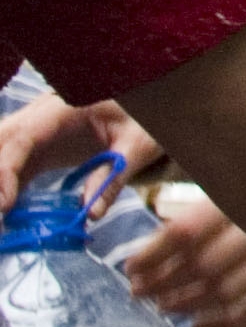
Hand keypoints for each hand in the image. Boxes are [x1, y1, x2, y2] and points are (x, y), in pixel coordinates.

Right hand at [0, 95, 158, 206]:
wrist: (150, 108)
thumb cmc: (146, 119)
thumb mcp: (138, 145)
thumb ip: (114, 176)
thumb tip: (91, 215)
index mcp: (64, 108)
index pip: (22, 135)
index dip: (4, 168)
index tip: (4, 204)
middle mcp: (42, 116)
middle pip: (1, 140)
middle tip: (0, 213)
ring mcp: (37, 131)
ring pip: (1, 151)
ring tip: (2, 217)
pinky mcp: (39, 149)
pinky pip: (13, 167)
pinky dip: (6, 188)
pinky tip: (9, 213)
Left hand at [127, 201, 245, 326]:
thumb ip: (213, 182)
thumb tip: (161, 219)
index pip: (187, 231)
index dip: (153, 254)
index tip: (130, 267)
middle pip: (203, 265)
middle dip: (163, 283)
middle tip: (138, 292)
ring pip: (228, 291)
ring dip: (188, 304)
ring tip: (163, 307)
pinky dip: (226, 324)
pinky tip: (200, 326)